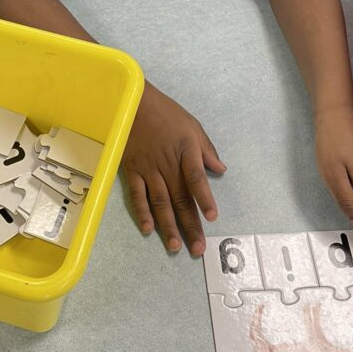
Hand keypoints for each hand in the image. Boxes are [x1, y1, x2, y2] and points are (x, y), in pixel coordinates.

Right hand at [121, 84, 225, 255]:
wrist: (134, 103)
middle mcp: (167, 164)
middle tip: (198, 248)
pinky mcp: (132, 171)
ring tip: (176, 246)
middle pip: (180, 198)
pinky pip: (137, 195)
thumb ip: (206, 149)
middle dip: (190, 225)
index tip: (212, 217)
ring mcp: (148, 169)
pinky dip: (142, 212)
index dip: (204, 198)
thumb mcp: (192, 125)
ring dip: (168, 226)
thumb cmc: (166, 113)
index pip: (196, 178)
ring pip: (160, 202)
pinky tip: (149, 229)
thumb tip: (220, 170)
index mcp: (186, 151)